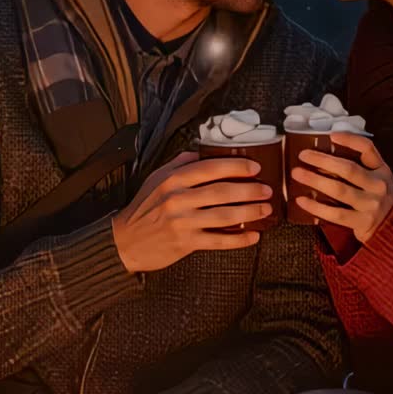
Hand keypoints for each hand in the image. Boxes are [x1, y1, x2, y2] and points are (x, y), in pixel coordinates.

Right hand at [112, 150, 271, 272]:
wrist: (125, 241)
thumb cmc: (144, 208)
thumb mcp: (156, 179)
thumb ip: (180, 163)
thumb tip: (203, 150)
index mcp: (173, 180)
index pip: (210, 167)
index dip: (236, 166)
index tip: (255, 166)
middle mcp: (178, 199)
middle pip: (222, 191)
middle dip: (250, 190)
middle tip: (267, 189)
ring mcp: (182, 222)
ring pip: (224, 215)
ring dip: (250, 212)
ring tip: (266, 210)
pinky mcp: (185, 243)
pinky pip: (218, 240)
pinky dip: (238, 239)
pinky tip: (253, 236)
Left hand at [292, 133, 392, 242]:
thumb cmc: (378, 198)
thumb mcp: (378, 178)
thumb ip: (361, 165)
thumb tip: (325, 151)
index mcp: (381, 170)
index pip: (367, 149)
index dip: (349, 140)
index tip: (331, 135)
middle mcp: (378, 186)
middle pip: (348, 169)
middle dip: (323, 160)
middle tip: (303, 155)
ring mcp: (371, 205)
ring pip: (339, 190)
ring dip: (315, 180)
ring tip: (297, 174)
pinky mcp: (362, 222)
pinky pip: (335, 214)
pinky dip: (316, 207)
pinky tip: (301, 200)